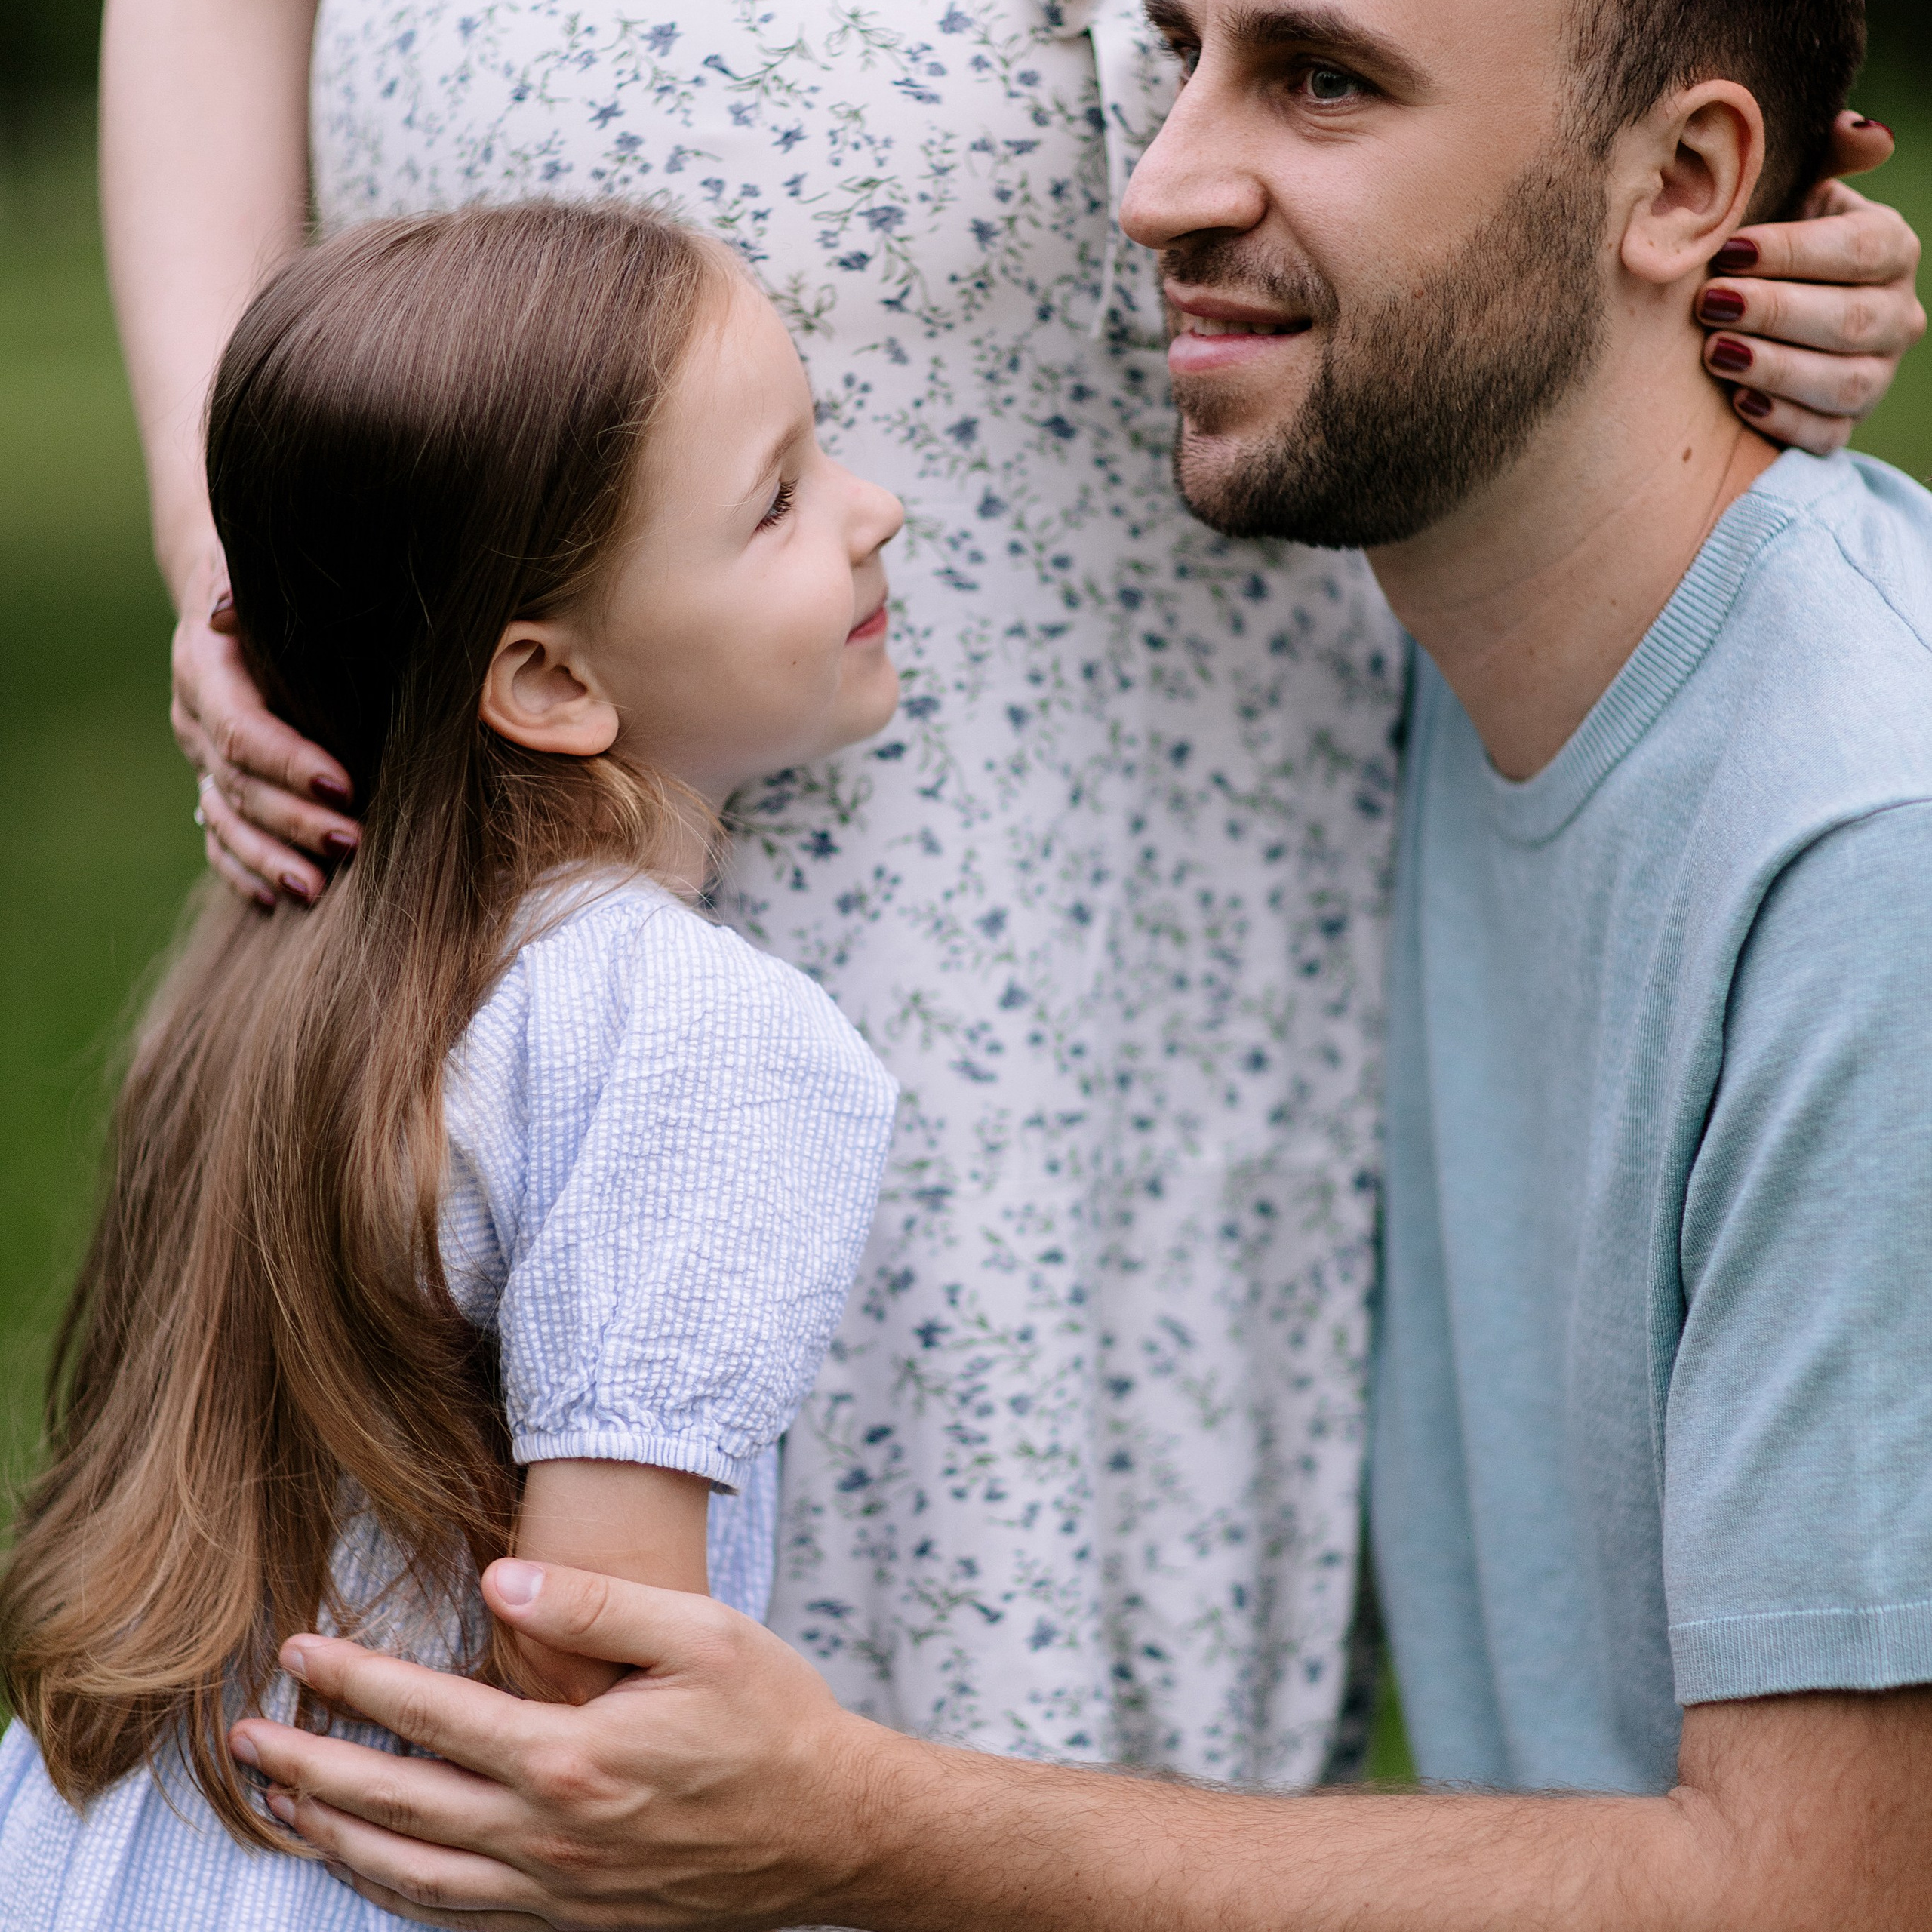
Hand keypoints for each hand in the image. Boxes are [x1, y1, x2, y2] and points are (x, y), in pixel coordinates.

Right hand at [171, 533, 359, 906]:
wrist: (236, 607)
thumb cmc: (272, 593)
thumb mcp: (256, 577)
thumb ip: (243, 589)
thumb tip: (227, 609)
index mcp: (205, 671)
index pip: (241, 730)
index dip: (288, 764)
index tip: (344, 786)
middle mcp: (195, 721)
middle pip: (237, 785)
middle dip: (293, 820)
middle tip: (351, 843)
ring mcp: (199, 760)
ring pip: (223, 821)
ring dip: (268, 858)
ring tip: (316, 887)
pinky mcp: (212, 785)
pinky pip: (217, 838)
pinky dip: (244, 870)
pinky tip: (277, 899)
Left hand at [228, 1560, 917, 1930]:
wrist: (834, 1829)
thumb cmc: (773, 1718)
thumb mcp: (701, 1635)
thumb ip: (594, 1606)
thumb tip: (498, 1582)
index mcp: (574, 1758)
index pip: (433, 1715)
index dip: (356, 1680)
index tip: (297, 1650)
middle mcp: (552, 1836)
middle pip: (398, 1803)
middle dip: (310, 1768)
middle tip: (242, 1740)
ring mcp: (559, 1892)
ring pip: (413, 1875)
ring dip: (336, 1839)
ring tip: (281, 1806)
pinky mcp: (576, 1922)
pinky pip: (460, 1918)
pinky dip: (397, 1895)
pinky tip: (371, 1869)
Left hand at [1698, 111, 1925, 453]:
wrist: (1753, 319)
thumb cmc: (1768, 247)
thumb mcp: (1794, 194)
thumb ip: (1825, 157)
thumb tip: (1864, 132)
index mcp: (1889, 248)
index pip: (1863, 247)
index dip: (1794, 250)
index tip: (1728, 251)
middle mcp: (1897, 313)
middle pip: (1853, 319)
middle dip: (1776, 311)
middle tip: (1710, 304)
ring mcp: (1876, 374)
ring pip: (1844, 382)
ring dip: (1775, 368)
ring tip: (1714, 352)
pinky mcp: (1843, 425)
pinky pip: (1824, 434)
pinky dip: (1781, 420)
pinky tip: (1735, 403)